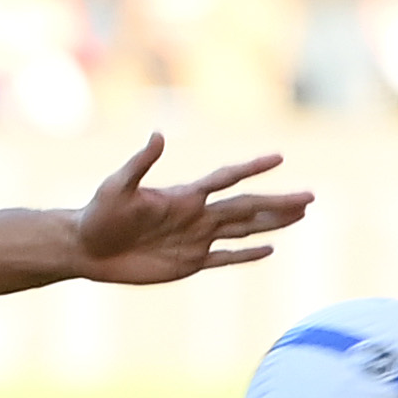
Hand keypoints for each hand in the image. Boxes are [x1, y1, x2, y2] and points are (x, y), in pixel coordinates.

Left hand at [73, 134, 308, 282]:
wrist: (86, 248)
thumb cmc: (98, 214)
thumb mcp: (117, 186)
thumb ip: (140, 163)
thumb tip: (158, 135)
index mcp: (184, 195)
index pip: (226, 179)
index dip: (251, 168)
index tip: (279, 158)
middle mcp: (196, 215)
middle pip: (246, 206)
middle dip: (278, 202)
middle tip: (311, 197)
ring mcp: (196, 239)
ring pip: (244, 230)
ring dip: (272, 223)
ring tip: (301, 215)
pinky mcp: (189, 263)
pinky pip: (225, 258)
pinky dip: (247, 255)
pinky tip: (270, 249)